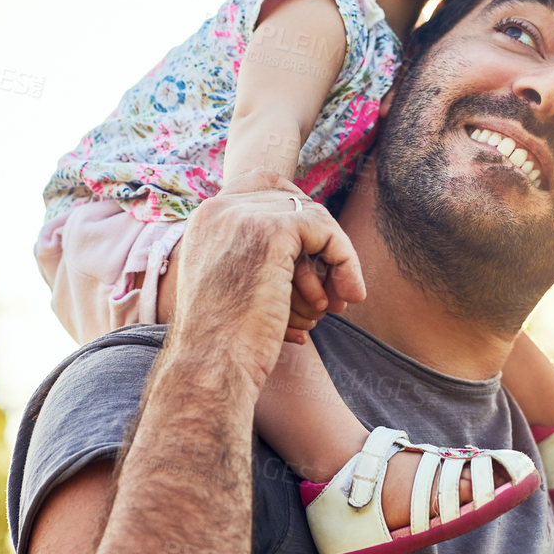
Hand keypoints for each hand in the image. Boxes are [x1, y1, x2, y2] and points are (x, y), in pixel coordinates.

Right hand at [172, 171, 365, 394]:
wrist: (211, 368)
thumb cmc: (224, 344)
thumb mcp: (232, 285)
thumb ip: (256, 253)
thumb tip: (311, 238)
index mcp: (204, 219)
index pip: (262, 184)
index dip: (296, 212)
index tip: (316, 253)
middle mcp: (218, 208)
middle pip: (292, 199)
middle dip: (319, 242)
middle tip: (334, 288)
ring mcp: (242, 215)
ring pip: (313, 217)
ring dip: (333, 260)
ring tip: (336, 303)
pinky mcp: (270, 231)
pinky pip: (326, 232)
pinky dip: (345, 262)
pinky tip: (349, 295)